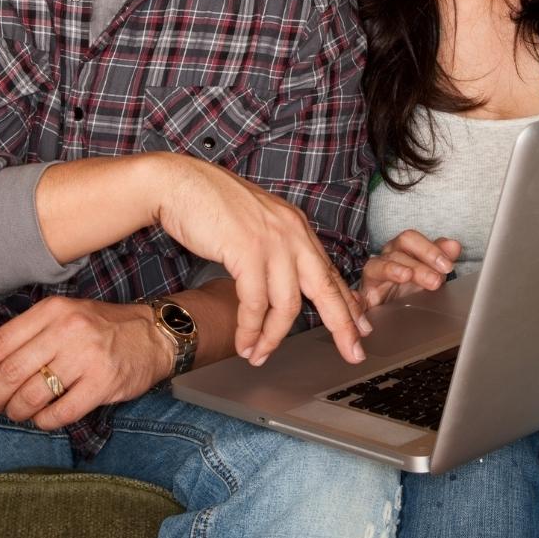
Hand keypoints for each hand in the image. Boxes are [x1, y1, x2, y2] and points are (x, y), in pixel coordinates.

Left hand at [0, 296, 168, 429]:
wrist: (153, 334)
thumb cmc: (100, 328)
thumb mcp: (62, 318)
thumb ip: (22, 337)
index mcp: (53, 310)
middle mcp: (68, 329)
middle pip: (10, 373)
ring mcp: (86, 357)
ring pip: (31, 396)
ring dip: (17, 412)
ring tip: (18, 412)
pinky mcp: (103, 383)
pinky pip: (59, 414)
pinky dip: (44, 422)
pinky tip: (44, 417)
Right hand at [149, 153, 369, 366]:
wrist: (179, 182)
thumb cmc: (210, 202)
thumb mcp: (256, 222)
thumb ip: (275, 246)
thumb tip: (282, 281)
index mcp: (296, 226)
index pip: (329, 270)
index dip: (346, 302)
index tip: (359, 326)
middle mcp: (292, 232)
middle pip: (325, 288)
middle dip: (342, 325)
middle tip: (352, 353)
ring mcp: (272, 242)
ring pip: (287, 305)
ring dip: (273, 338)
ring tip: (259, 355)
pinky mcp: (248, 251)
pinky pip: (256, 304)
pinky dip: (250, 329)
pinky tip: (245, 343)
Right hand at [360, 230, 460, 308]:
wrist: (391, 311)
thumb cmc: (408, 288)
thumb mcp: (429, 273)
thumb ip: (440, 258)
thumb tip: (454, 245)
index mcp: (401, 250)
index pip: (410, 239)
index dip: (429, 249)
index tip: (446, 265)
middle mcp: (386, 258)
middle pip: (397, 249)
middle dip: (418, 263)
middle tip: (435, 279)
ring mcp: (373, 276)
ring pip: (378, 265)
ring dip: (395, 270)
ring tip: (407, 276)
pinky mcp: (364, 296)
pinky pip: (357, 295)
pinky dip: (358, 298)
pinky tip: (368, 301)